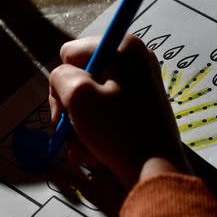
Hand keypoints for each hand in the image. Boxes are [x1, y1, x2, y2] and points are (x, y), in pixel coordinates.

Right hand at [48, 35, 190, 188]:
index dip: (63, 83)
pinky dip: (96, 128)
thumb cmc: (118, 131)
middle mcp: (135, 58)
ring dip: (79, 124)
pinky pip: (108, 108)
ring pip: (92, 96)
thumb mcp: (78, 97)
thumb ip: (60, 77)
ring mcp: (140, 81)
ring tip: (79, 152)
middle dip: (70, 108)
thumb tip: (63, 77)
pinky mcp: (142, 103)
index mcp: (123, 47)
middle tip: (66, 134)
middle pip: (81, 76)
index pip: (71, 53)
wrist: (155, 170)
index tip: (66, 110)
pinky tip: (91, 151)